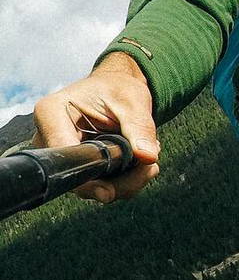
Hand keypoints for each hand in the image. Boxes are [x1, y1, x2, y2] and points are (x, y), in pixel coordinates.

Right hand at [32, 52, 159, 202]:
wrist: (118, 89)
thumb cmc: (119, 88)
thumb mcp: (133, 102)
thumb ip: (140, 128)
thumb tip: (147, 157)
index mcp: (52, 113)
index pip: (63, 155)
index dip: (86, 178)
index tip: (109, 191)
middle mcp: (49, 137)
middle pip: (76, 178)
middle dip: (117, 182)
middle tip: (148, 169)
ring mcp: (63, 154)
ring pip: (90, 187)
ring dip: (125, 183)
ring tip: (147, 162)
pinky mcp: (79, 165)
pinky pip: (99, 185)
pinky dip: (123, 181)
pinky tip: (139, 164)